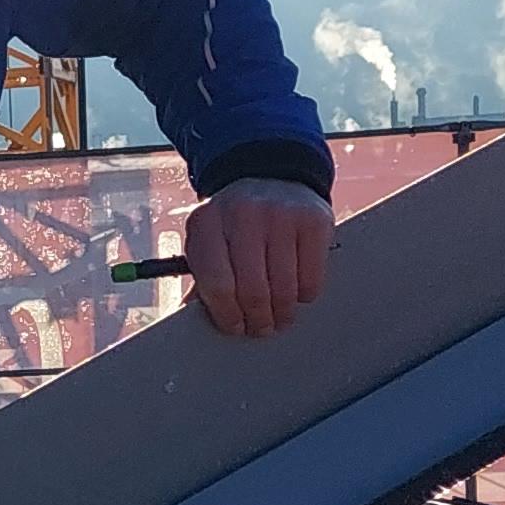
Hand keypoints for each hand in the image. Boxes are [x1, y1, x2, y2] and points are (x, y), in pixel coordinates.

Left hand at [185, 182, 334, 339]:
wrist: (272, 176)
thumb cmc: (235, 222)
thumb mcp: (210, 241)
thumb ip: (203, 278)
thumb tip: (192, 318)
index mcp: (207, 222)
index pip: (216, 283)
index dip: (226, 314)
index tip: (234, 327)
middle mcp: (242, 214)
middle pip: (251, 290)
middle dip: (257, 319)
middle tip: (261, 329)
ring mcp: (280, 215)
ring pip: (283, 288)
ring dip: (282, 313)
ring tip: (279, 317)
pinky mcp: (312, 221)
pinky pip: (311, 278)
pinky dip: (304, 295)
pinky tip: (297, 292)